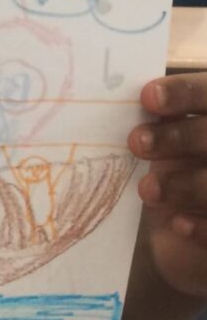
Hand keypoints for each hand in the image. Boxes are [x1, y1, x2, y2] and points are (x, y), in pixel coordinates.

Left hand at [130, 73, 206, 300]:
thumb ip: (157, 117)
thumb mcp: (167, 136)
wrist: (191, 220)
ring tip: (147, 190)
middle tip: (136, 142)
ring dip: (186, 185)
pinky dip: (203, 227)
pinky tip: (178, 225)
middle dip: (179, 137)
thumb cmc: (175, 162)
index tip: (148, 97)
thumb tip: (121, 98)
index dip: (184, 93)